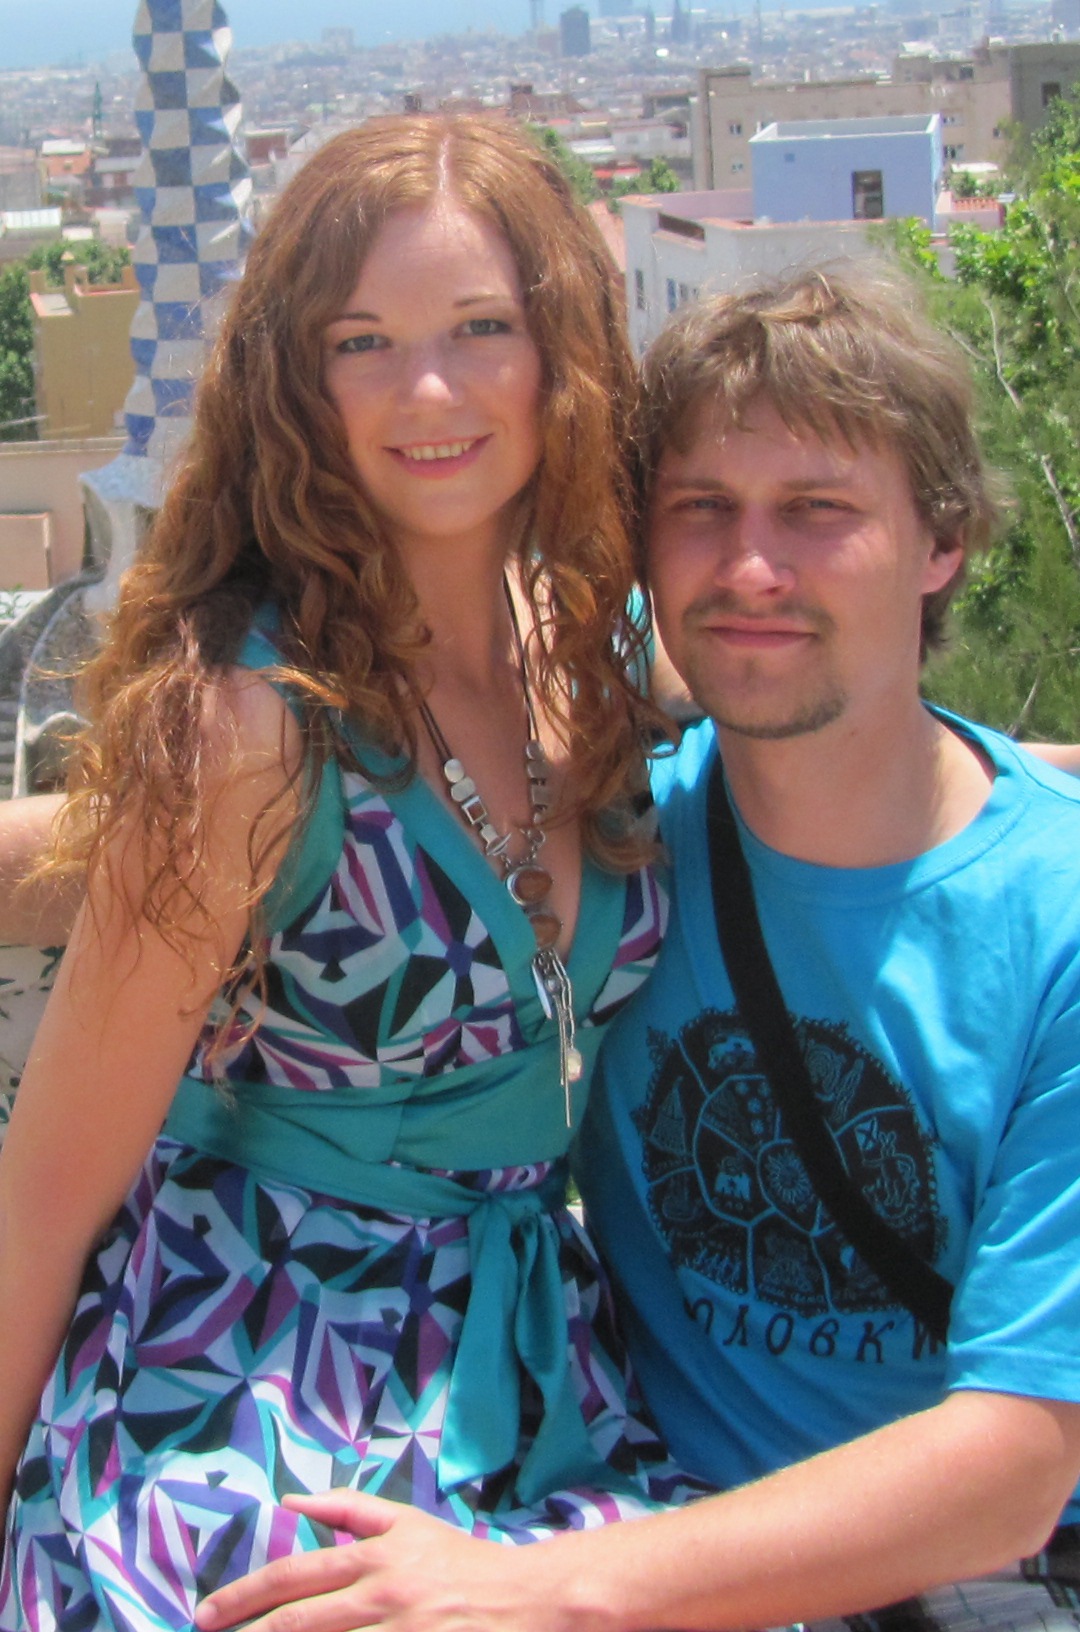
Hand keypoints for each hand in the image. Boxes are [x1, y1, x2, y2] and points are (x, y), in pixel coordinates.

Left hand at [194, 1490, 563, 1631]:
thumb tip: (291, 1500)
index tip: (205, 1615)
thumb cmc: (461, 1560)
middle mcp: (384, 1593)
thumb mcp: (408, 1523)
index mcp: (377, 1554)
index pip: (294, 1574)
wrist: (528, 1599)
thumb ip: (350, 1509)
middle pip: (299, 1620)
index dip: (244, 1595)